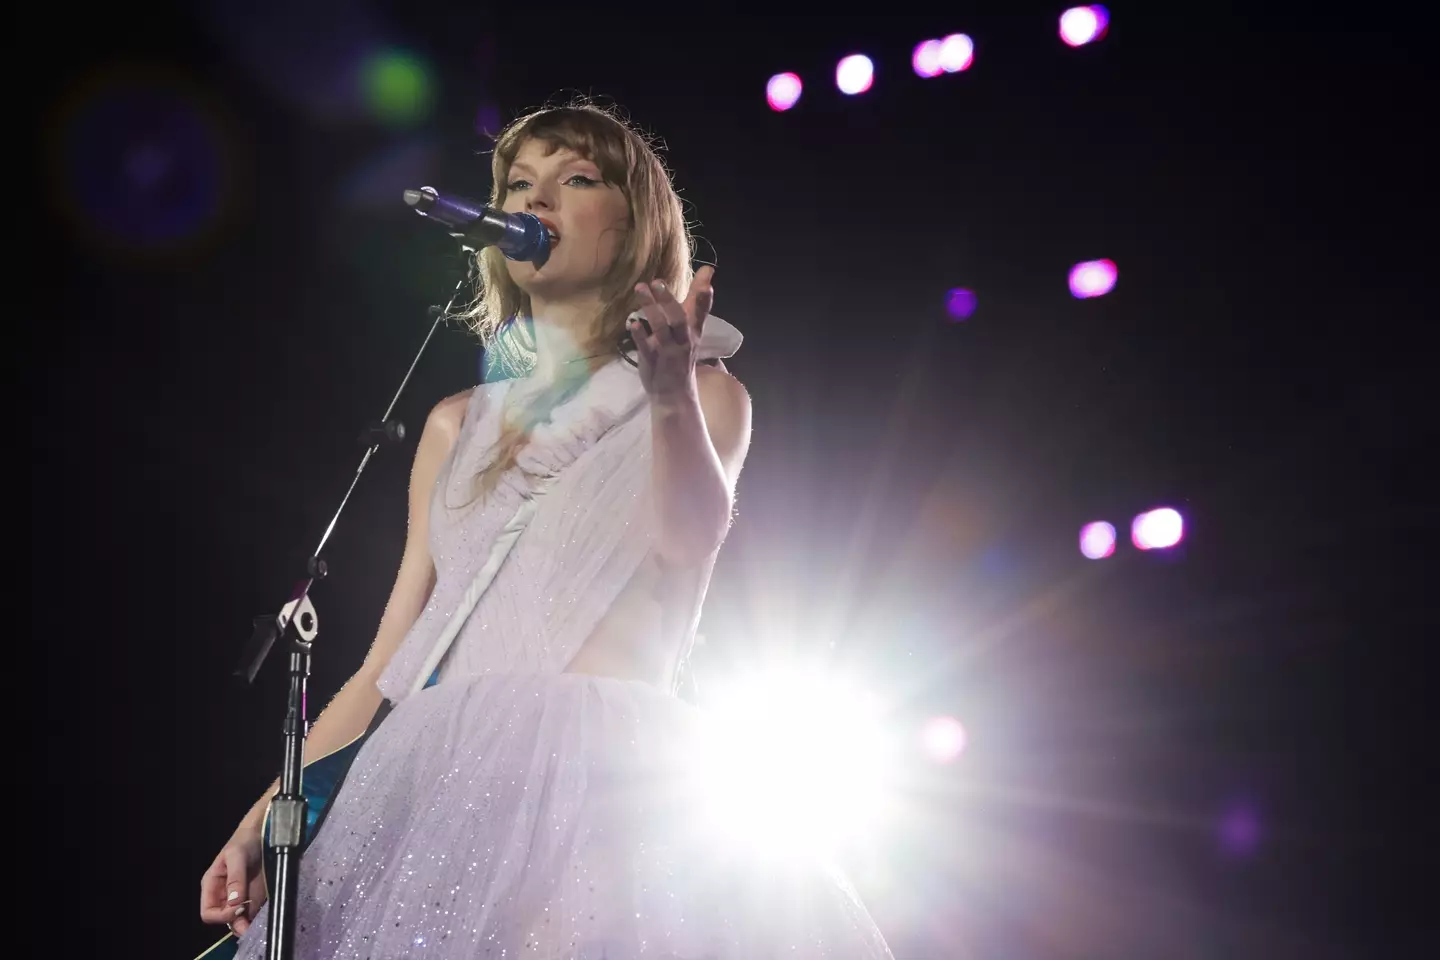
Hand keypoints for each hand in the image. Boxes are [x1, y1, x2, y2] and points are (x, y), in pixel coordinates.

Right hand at [200, 823, 266, 935]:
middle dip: (236, 923)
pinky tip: (264, 918)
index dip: (221, 915)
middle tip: (251, 919)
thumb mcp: (237, 856)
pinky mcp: (253, 898)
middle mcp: (223, 896)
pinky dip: (256, 920)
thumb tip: (234, 902)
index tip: (239, 907)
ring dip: (247, 925)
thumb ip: (235, 877)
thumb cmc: (244, 842)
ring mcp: (239, 898)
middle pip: (223, 920)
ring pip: (238, 921)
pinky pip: (251, 915)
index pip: (208, 913)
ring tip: (259, 925)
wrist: (263, 834)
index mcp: (212, 886)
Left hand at [629, 265, 714, 402]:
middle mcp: (683, 340)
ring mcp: (668, 351)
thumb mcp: (692, 327)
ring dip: (650, 308)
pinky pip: (646, 347)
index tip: (707, 282)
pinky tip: (632, 323)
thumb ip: (697, 299)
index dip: (704, 299)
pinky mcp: (652, 360)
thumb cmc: (681, 353)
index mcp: (693, 331)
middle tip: (657, 281)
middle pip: (679, 319)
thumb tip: (708, 270)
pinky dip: (640, 335)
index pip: (701, 313)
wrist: (674, 393)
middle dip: (668, 301)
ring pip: (661, 328)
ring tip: (640, 288)